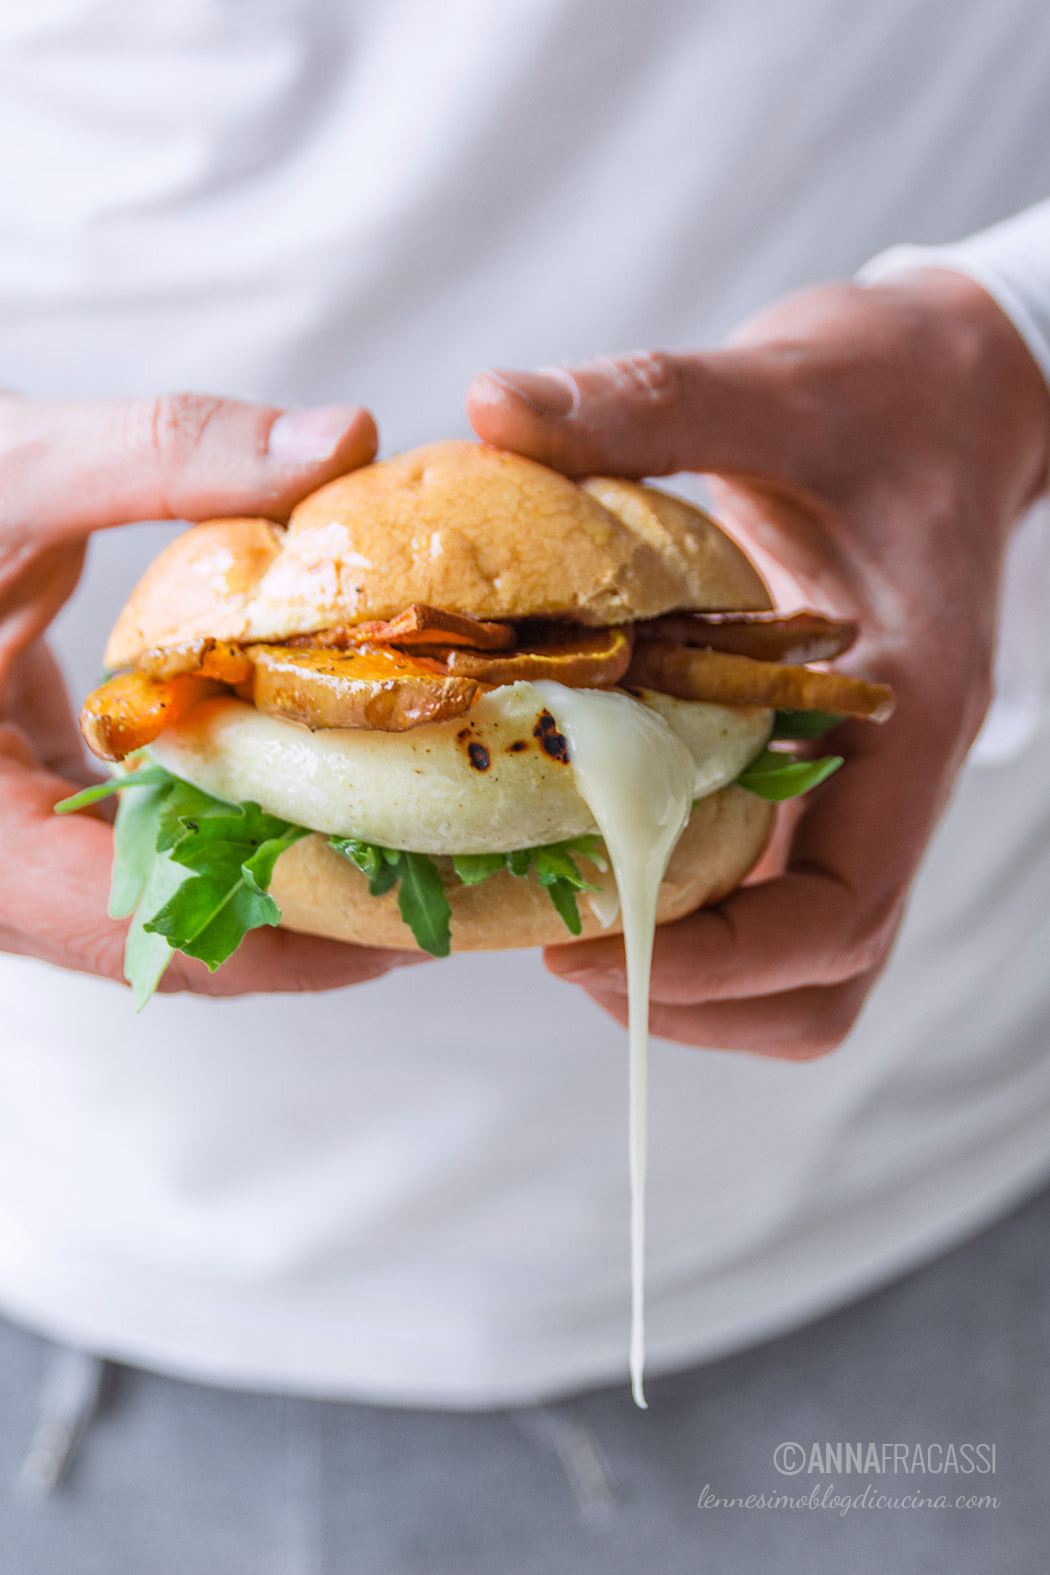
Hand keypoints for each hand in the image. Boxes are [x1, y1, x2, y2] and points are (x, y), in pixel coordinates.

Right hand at [0, 392, 422, 994]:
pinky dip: (230, 835)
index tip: (402, 924)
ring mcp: (9, 847)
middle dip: (305, 925)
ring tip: (406, 857)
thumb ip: (160, 455)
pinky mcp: (29, 809)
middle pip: (169, 942)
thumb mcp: (3, 469)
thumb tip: (339, 437)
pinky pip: (142, 857)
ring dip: (278, 886)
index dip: (281, 936)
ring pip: (158, 908)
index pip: (139, 928)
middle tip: (439, 895)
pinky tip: (314, 795)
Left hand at [467, 272, 1049, 1056]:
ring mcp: (862, 786)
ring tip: (576, 924)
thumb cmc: (890, 392)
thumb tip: (495, 400)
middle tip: (562, 947)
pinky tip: (604, 856)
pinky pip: (774, 897)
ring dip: (698, 981)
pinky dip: (697, 920)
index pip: (838, 914)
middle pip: (822, 978)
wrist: (959, 391)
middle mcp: (892, 776)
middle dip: (694, 994)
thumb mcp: (780, 385)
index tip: (583, 946)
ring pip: (804, 962)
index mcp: (907, 715)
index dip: (717, 967)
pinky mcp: (824, 773)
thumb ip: (652, 400)